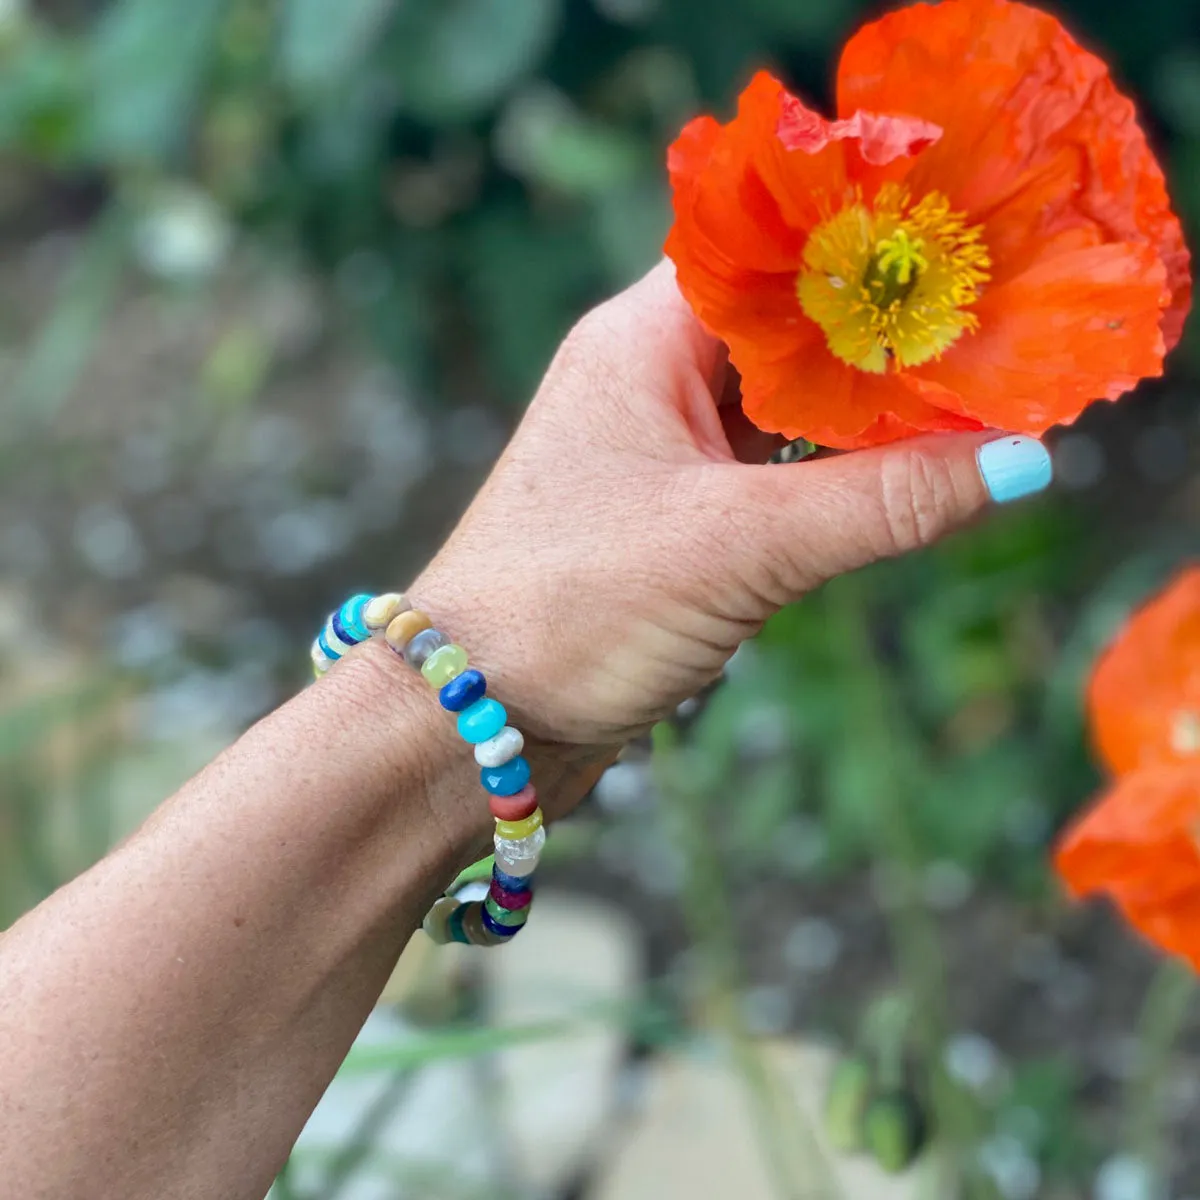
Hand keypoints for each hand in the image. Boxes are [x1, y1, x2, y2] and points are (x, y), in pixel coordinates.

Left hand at [410, 261, 1051, 815]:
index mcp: (642, 340)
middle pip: (791, 331)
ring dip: (865, 417)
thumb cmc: (572, 610)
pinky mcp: (673, 517)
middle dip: (886, 342)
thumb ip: (880, 501)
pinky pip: (771, 473)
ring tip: (973, 409)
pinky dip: (831, 477)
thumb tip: (1022, 461)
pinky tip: (898, 482)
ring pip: (786, 408)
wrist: (473, 721)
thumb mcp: (739, 547)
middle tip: (996, 347)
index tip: (965, 265)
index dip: (872, 252)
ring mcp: (660, 450)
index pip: (772, 254)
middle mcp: (647, 378)